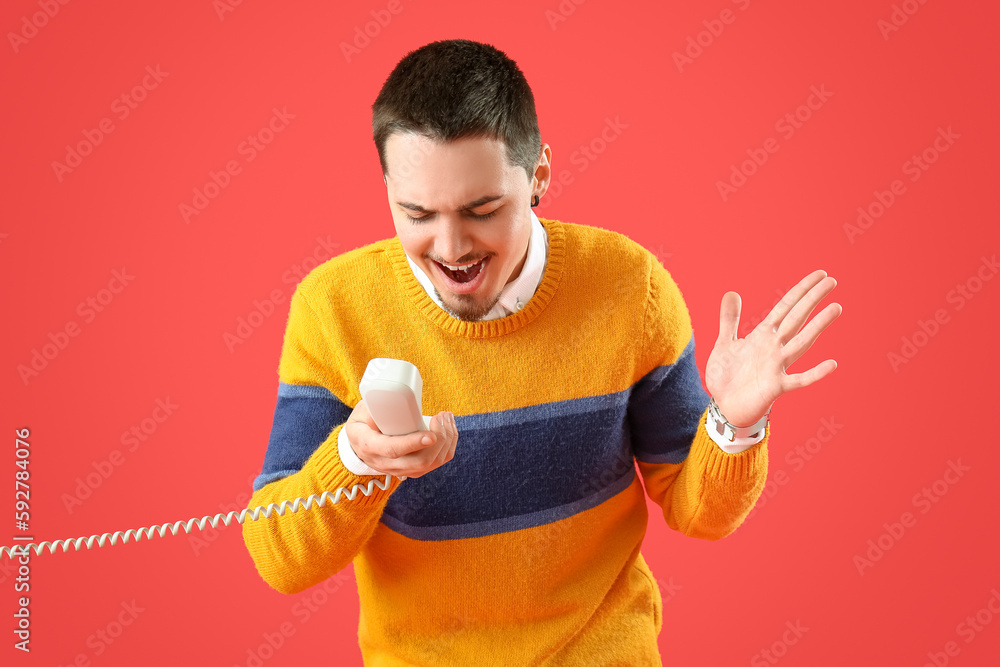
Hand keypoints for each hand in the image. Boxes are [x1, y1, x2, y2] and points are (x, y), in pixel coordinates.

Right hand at [344, 399, 457, 478]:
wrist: (360, 446)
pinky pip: (438, 462)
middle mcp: (387, 464)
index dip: (413, 443)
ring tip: (447, 417)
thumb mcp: (360, 414)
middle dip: (439, 439)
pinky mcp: (414, 469)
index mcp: (371, 447)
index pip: (393, 450)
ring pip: (432, 463)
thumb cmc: (362, 424)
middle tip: (442, 416)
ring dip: (447, 440)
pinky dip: (448, 445)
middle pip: (419, 462)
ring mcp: (402, 470)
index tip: (430, 434)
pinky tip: (449, 427)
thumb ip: (371, 409)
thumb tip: (386, 404)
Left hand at [705, 269, 841, 426]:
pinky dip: (815, 373)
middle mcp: (775, 347)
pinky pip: (799, 380)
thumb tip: (732, 292)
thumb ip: (729, 319)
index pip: (786, 307)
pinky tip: (832, 364)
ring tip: (836, 308)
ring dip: (818, 326)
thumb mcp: (725, 343)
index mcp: (763, 335)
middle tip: (832, 281)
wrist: (724, 406)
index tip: (820, 275)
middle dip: (813, 300)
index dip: (801, 290)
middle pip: (797, 318)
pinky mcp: (776, 387)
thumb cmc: (727, 376)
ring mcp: (778, 366)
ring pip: (802, 342)